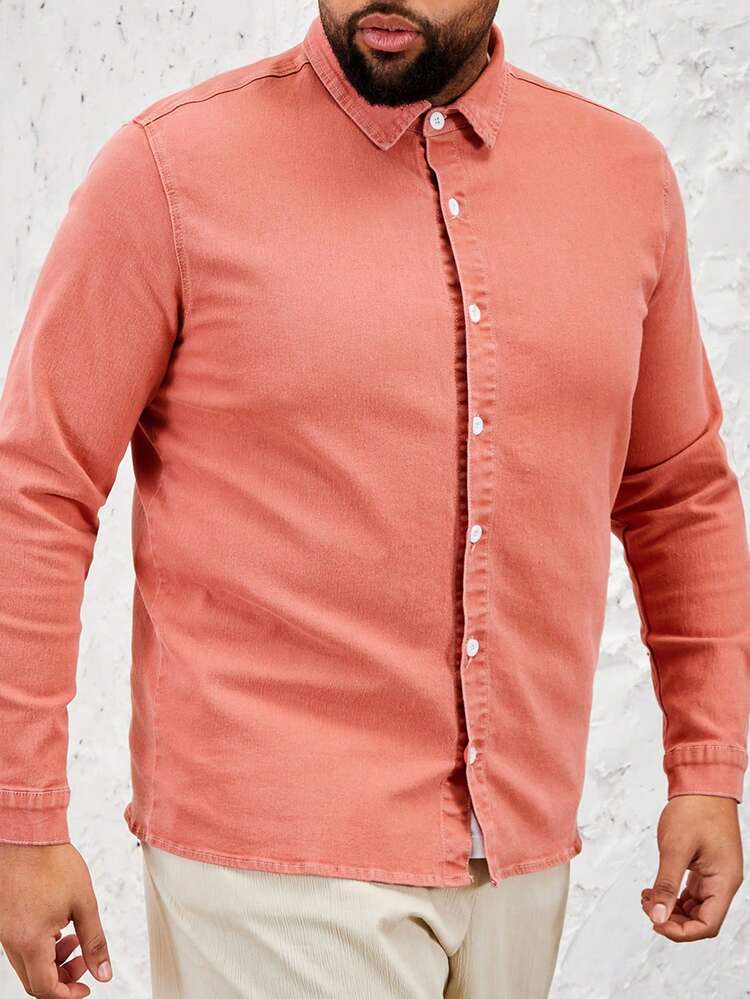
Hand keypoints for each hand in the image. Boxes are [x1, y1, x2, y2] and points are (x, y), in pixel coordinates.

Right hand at [0, 842, 112, 996]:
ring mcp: (5, 931)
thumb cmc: (51, 861)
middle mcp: (12, 941)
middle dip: (62, 979)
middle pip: (34, 981)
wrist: (27, 834)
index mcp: (31, 942)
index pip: (46, 988)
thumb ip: (95, 941)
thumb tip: (103, 970)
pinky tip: (58, 927)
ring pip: (27, 963)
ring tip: (74, 939)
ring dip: (52, 960)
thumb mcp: (84, 903)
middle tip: (83, 962)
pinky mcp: (4, 919)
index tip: (85, 987)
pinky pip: (20, 945)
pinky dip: (40, 945)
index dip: (68, 994)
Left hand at [641, 794, 743, 941]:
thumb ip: (666, 884)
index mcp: (724, 882)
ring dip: (671, 908)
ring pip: (695, 908)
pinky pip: (691, 893)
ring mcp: (715, 875)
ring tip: (648, 897)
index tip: (655, 922)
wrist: (702, 783)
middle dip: (672, 920)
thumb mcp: (675, 848)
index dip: (681, 931)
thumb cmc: (694, 810)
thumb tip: (657, 917)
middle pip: (701, 920)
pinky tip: (654, 889)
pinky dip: (673, 895)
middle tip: (647, 906)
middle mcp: (723, 883)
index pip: (707, 925)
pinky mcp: (705, 867)